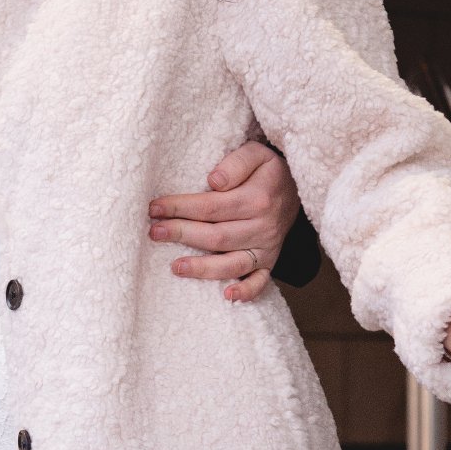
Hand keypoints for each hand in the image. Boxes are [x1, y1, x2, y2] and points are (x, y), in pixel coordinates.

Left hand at [148, 139, 299, 303]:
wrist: (296, 188)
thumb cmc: (267, 170)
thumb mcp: (257, 153)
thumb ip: (236, 162)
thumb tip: (214, 181)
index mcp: (258, 199)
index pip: (212, 206)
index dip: (181, 207)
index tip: (155, 207)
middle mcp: (263, 227)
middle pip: (216, 236)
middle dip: (181, 234)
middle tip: (154, 232)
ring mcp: (267, 248)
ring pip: (232, 263)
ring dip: (203, 268)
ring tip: (175, 267)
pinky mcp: (269, 262)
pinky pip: (260, 282)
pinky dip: (246, 292)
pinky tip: (226, 296)